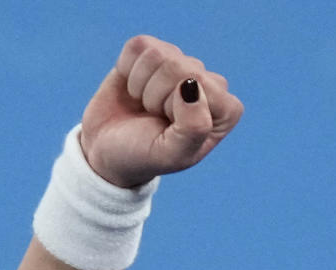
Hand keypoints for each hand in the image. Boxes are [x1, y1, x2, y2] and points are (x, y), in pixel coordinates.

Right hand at [80, 35, 243, 187]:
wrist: (109, 153)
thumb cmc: (145, 156)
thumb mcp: (171, 155)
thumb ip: (193, 128)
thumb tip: (191, 85)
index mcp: (226, 111)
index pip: (198, 82)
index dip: (173, 106)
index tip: (170, 128)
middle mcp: (209, 83)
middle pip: (177, 66)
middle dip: (156, 97)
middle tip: (156, 119)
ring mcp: (182, 65)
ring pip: (157, 55)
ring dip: (141, 86)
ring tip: (146, 107)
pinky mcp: (154, 52)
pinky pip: (139, 46)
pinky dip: (127, 70)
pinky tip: (134, 90)